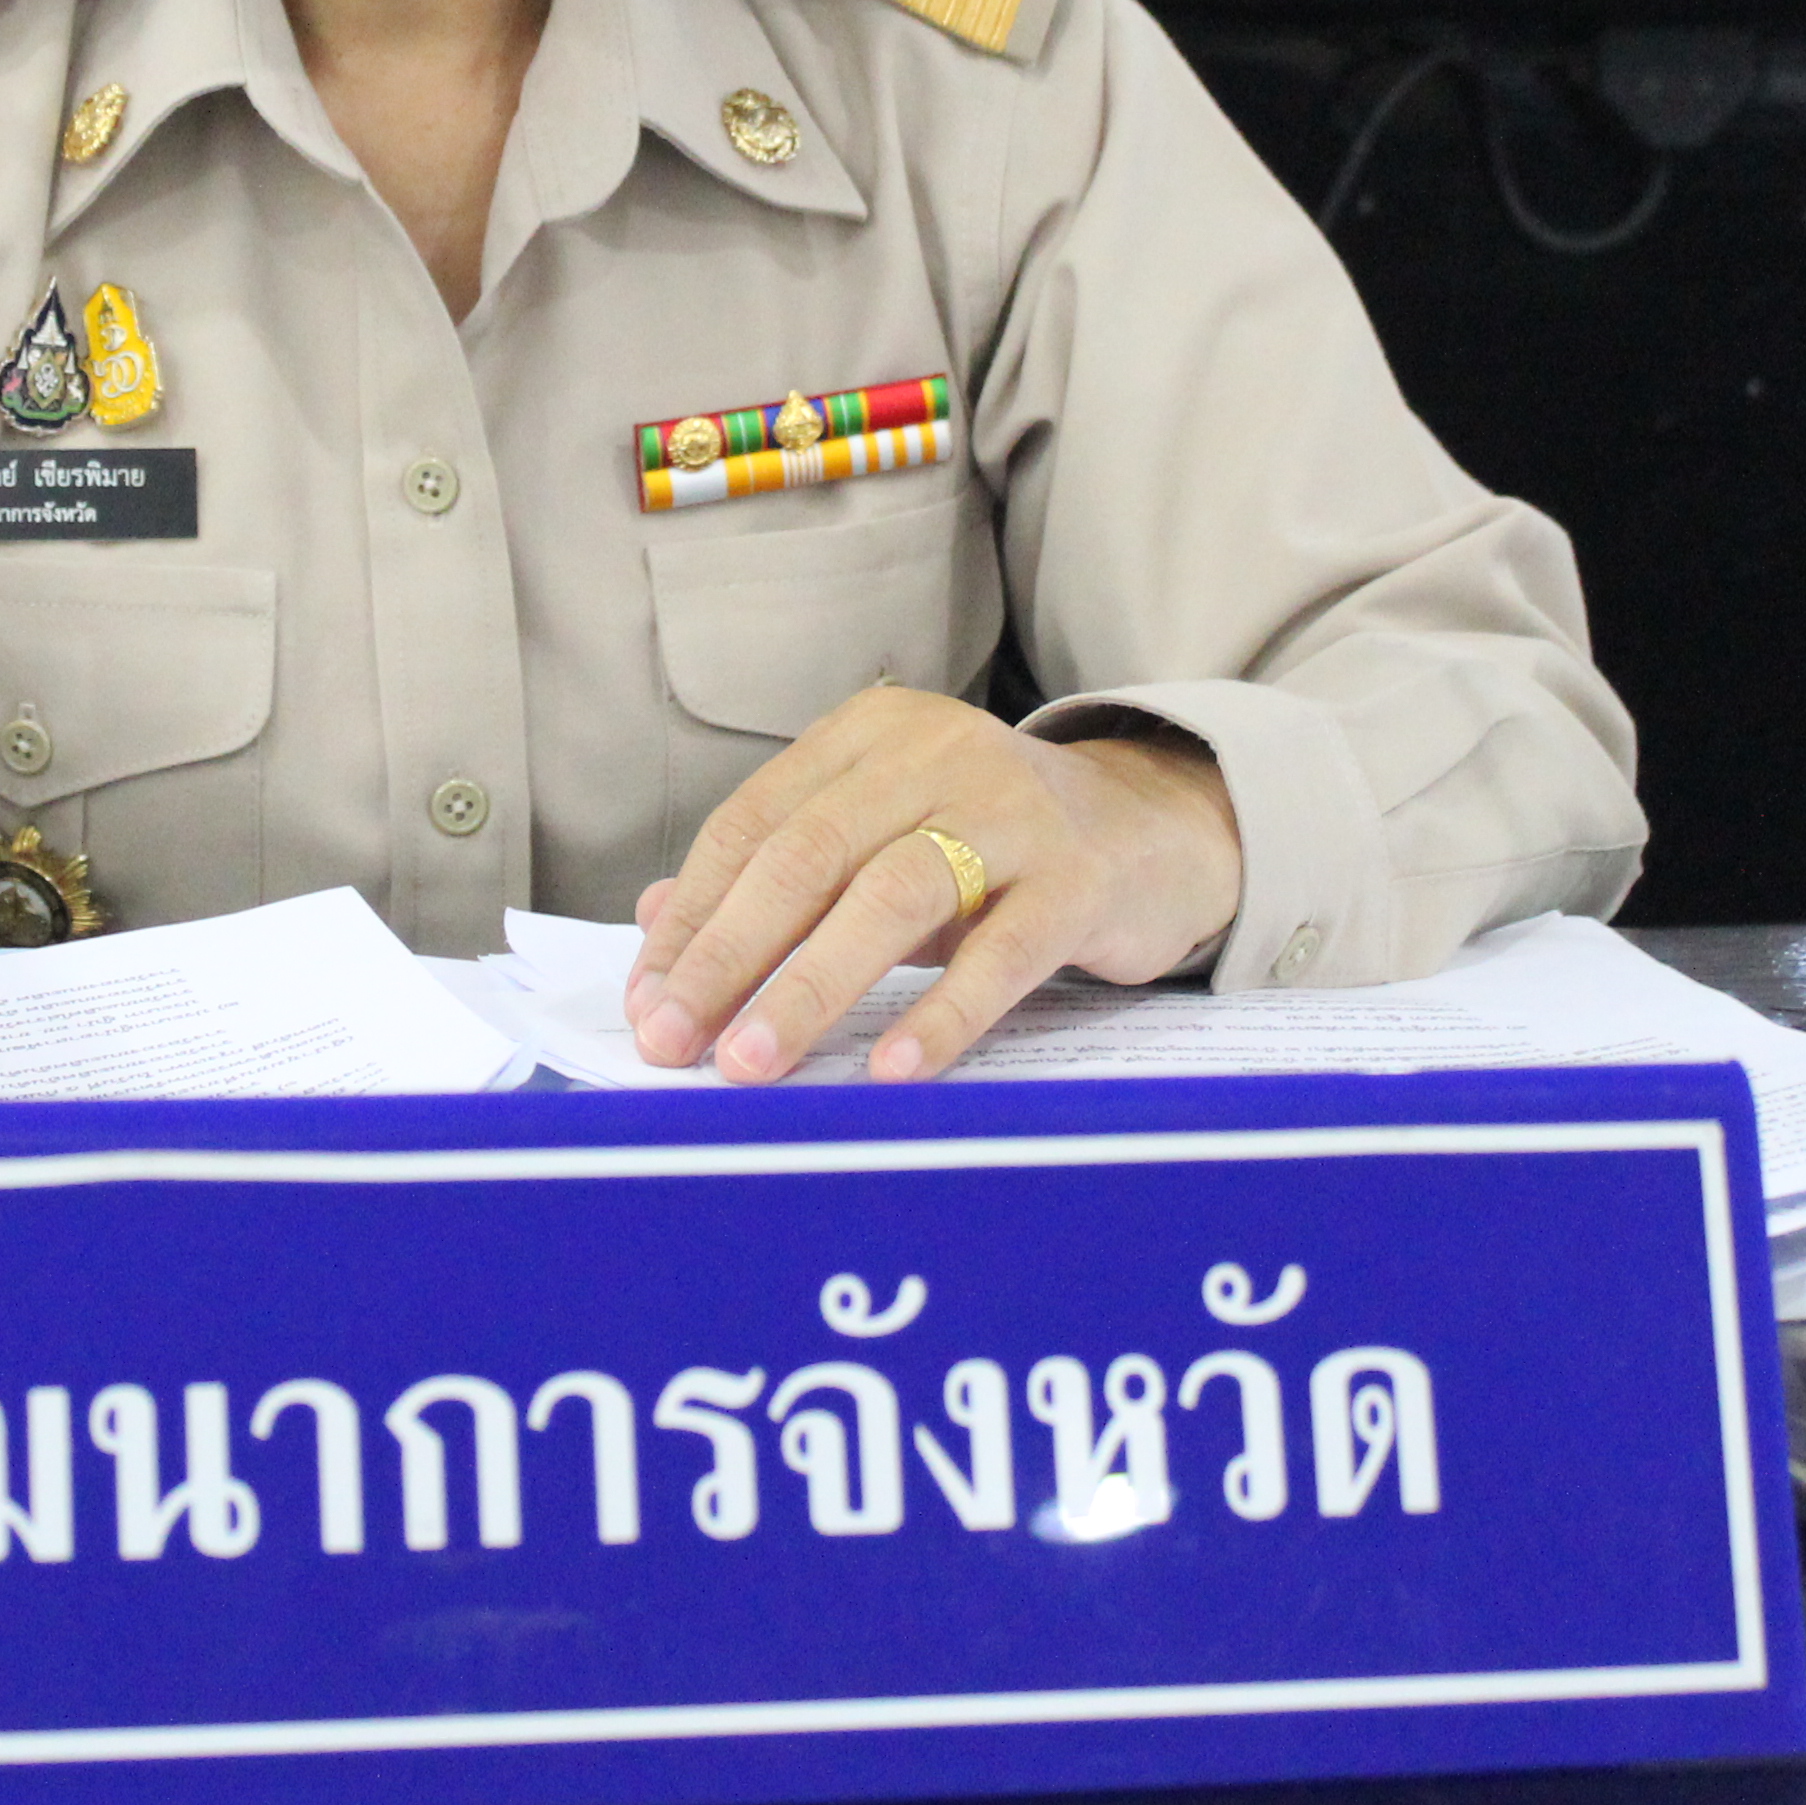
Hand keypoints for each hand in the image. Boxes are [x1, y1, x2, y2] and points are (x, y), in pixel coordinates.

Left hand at [624, 689, 1243, 1083]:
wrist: (1154, 834)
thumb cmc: (994, 847)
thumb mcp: (882, 840)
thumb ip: (781, 873)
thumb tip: (656, 927)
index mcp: (871, 734)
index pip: (754, 823)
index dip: (693, 914)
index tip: (650, 998)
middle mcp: (937, 753)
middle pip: (808, 855)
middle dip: (729, 955)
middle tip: (677, 1040)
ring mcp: (1014, 811)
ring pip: (891, 896)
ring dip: (810, 986)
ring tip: (753, 1062)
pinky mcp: (1079, 880)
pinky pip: (998, 953)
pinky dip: (939, 1015)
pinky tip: (888, 1070)